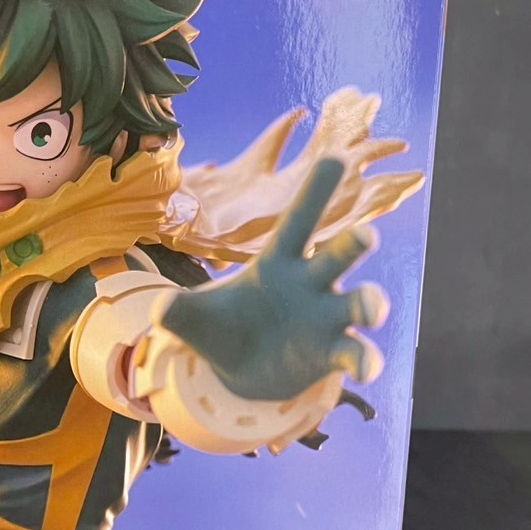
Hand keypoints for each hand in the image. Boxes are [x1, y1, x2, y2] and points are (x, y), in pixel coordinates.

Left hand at [156, 158, 388, 401]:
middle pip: (340, 254)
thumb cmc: (222, 328)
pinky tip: (365, 368)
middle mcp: (311, 283)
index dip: (315, 190)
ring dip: (370, 302)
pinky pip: (357, 352)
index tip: (334, 157)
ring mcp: (327, 317)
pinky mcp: (334, 352)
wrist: (239, 371)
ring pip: (359, 301)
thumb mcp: (194, 318)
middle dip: (355, 243)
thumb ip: (179, 311)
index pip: (298, 220)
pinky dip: (365, 359)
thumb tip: (159, 310)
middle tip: (365, 235)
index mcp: (278, 261)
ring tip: (372, 308)